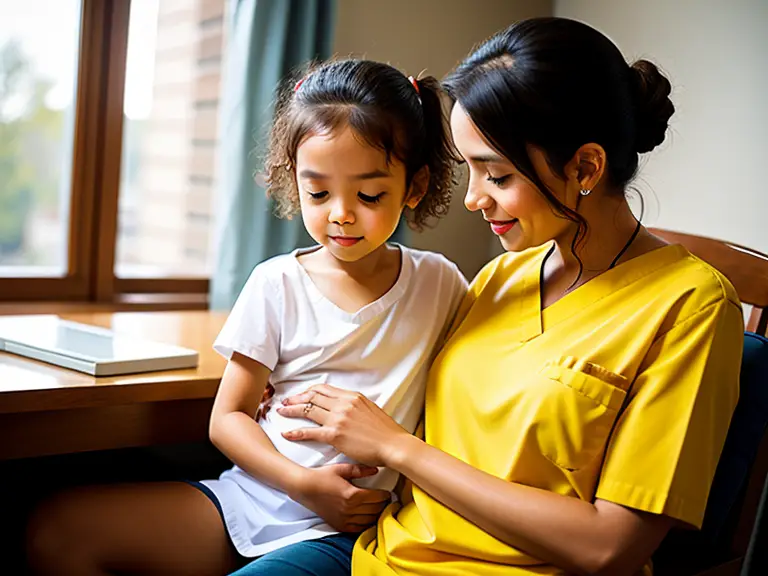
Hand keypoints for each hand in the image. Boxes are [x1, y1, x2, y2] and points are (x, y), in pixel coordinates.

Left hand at [277, 384, 410, 466]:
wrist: (393, 444)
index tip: (300, 395)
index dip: (309, 391)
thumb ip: (354, 405)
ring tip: (281, 412)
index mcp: (352, 396)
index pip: (324, 389)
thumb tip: (344, 405)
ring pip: (308, 410)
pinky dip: (296, 432)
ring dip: (292, 410)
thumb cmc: (385, 431)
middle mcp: (343, 404)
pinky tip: (287, 433)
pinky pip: (310, 432)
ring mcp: (338, 418)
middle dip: (296, 399)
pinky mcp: (335, 435)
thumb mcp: (370, 409)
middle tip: (285, 402)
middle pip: (313, 396)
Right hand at [290, 463, 390, 532]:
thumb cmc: (322, 476)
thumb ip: (359, 470)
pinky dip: (366, 524)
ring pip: (369, 520)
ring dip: (376, 515)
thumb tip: (376, 469)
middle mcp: (350, 509)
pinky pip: (358, 529)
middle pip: (375, 510)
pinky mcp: (339, 525)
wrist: (304, 488)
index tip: (388, 492)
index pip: (377, 498)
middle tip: (386, 500)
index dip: (385, 495)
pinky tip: (368, 518)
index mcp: (352, 494)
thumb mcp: (341, 469)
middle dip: (383, 504)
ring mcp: (344, 519)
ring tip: (379, 508)